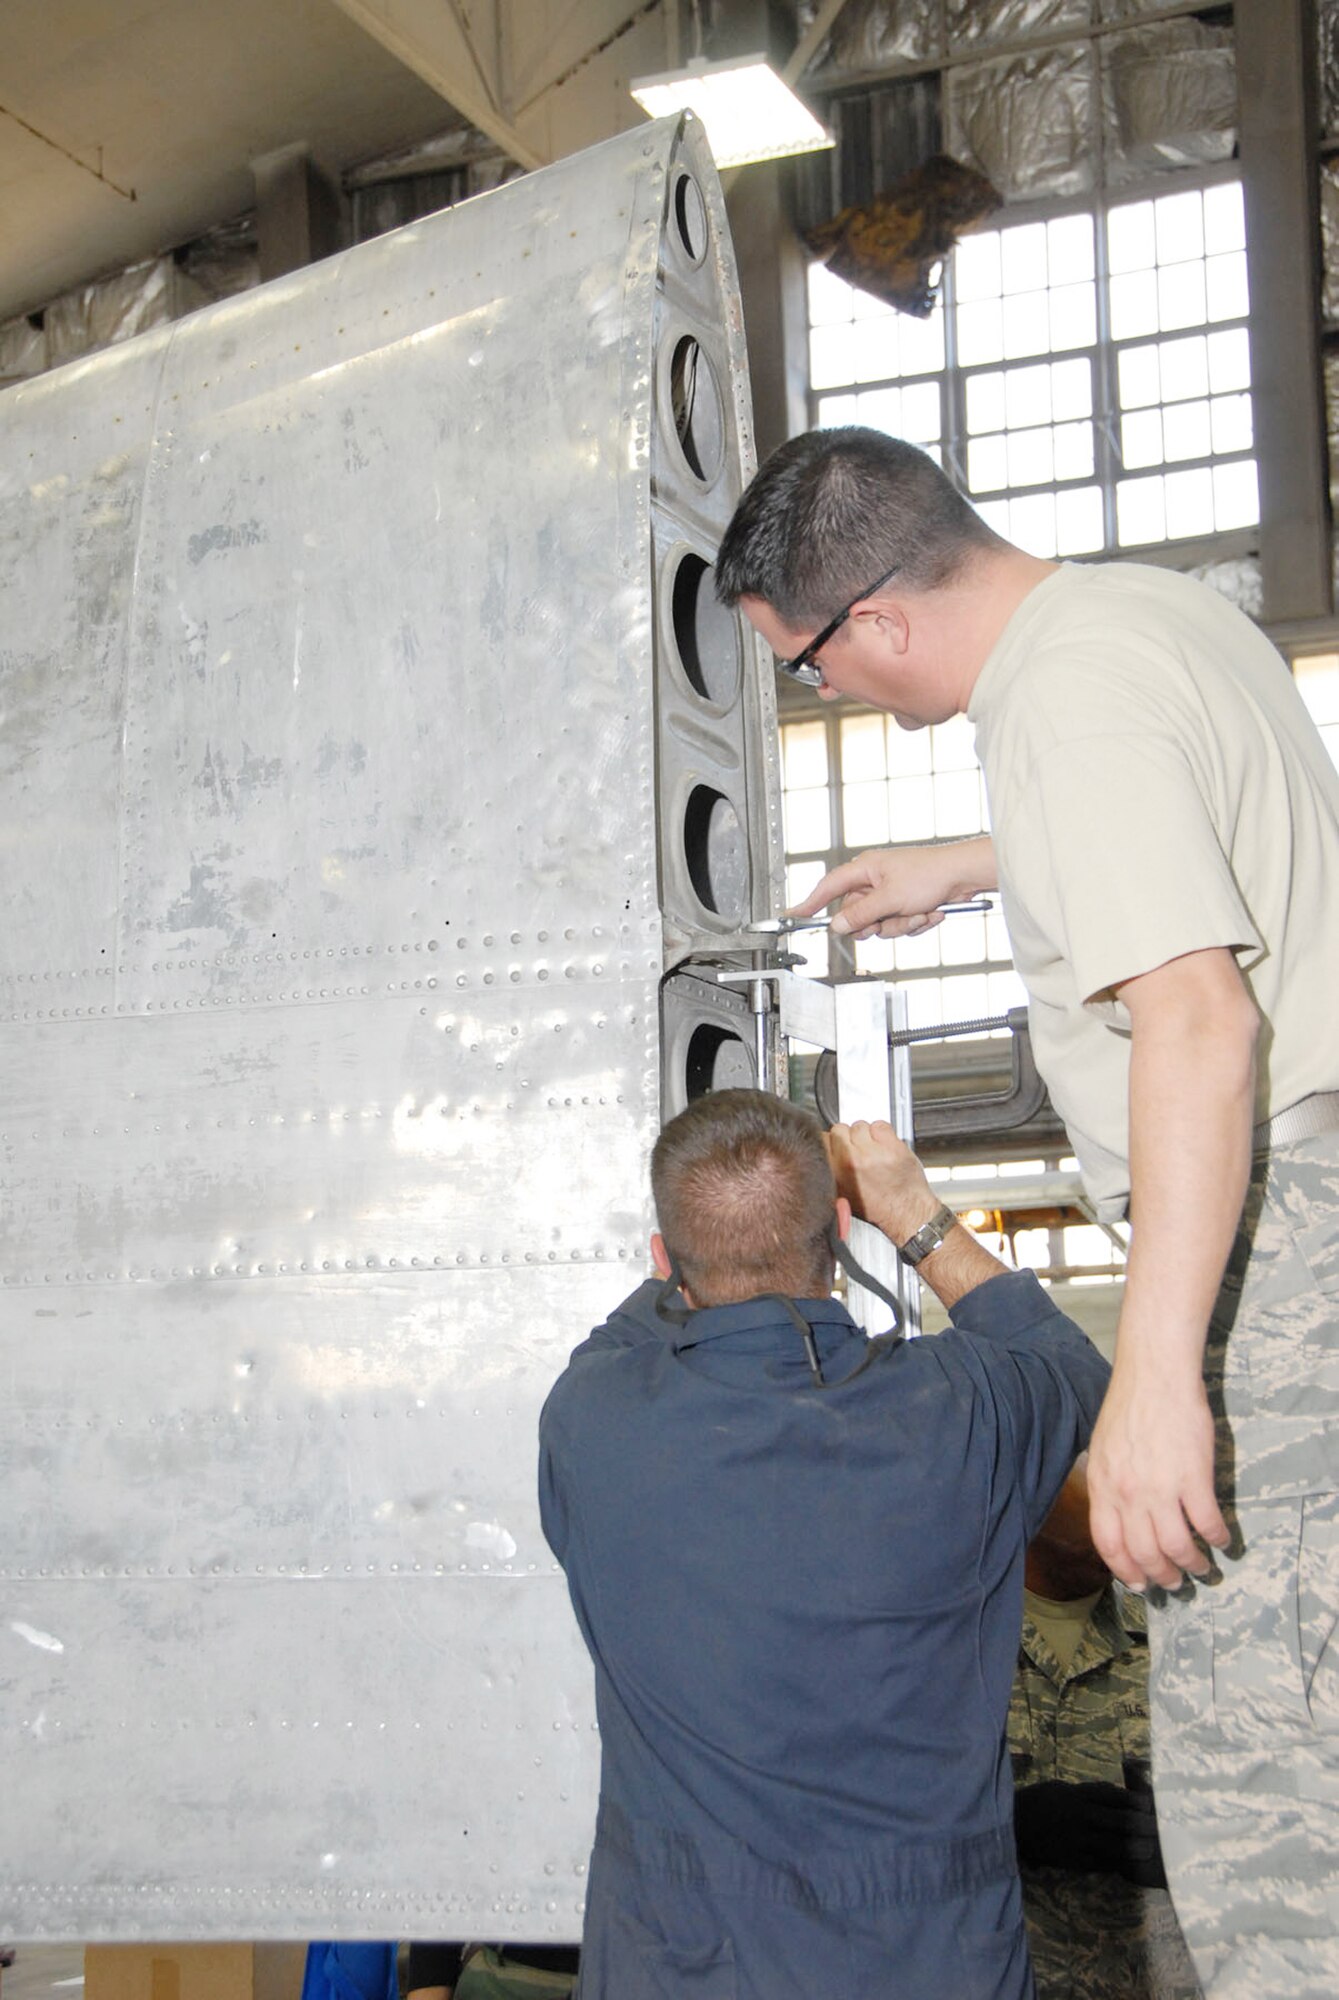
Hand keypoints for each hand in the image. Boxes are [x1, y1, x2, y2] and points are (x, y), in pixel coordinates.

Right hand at [789, 835, 996, 939]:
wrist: (964, 876)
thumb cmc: (931, 874)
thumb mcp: (890, 899)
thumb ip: (860, 914)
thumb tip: (838, 924)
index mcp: (865, 870)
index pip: (829, 887)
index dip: (810, 902)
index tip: (793, 914)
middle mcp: (875, 881)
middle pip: (857, 915)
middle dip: (876, 924)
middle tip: (887, 920)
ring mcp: (891, 893)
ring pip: (880, 924)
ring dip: (900, 925)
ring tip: (919, 913)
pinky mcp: (907, 904)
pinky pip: (899, 925)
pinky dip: (914, 924)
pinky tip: (929, 913)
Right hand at [825, 1120, 940, 1243]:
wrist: (905, 1213)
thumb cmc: (877, 1208)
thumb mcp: (842, 1194)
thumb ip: (831, 1169)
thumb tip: (825, 1147)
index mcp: (834, 1173)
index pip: (822, 1139)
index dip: (832, 1141)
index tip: (838, 1145)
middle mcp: (850, 1161)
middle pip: (839, 1129)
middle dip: (848, 1137)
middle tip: (859, 1150)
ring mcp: (871, 1153)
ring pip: (860, 1125)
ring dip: (867, 1136)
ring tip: (874, 1152)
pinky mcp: (891, 1147)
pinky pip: (880, 1125)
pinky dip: (884, 1134)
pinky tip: (886, 1149)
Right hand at [1014, 1780, 1166, 1888]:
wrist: (1013, 1825)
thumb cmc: (1039, 1801)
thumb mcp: (1061, 1788)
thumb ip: (1087, 1792)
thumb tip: (1114, 1793)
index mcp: (1077, 1796)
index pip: (1112, 1796)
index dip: (1133, 1801)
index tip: (1150, 1804)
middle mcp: (1080, 1817)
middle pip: (1117, 1821)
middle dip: (1140, 1826)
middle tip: (1158, 1829)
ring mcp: (1076, 1840)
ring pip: (1111, 1846)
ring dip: (1132, 1849)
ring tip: (1148, 1851)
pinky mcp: (1072, 1860)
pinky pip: (1098, 1863)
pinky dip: (1113, 1863)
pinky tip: (1125, 1864)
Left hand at [1085, 1352, 1227, 1589]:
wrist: (1154, 1374)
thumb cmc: (1130, 1406)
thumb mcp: (1104, 1449)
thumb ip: (1109, 1484)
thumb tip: (1118, 1516)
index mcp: (1103, 1486)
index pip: (1108, 1544)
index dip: (1125, 1570)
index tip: (1139, 1583)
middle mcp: (1128, 1493)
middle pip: (1144, 1553)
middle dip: (1161, 1576)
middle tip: (1174, 1583)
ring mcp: (1161, 1487)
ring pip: (1176, 1547)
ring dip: (1192, 1564)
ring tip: (1201, 1567)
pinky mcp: (1193, 1477)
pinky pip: (1207, 1523)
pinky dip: (1217, 1538)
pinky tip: (1222, 1540)